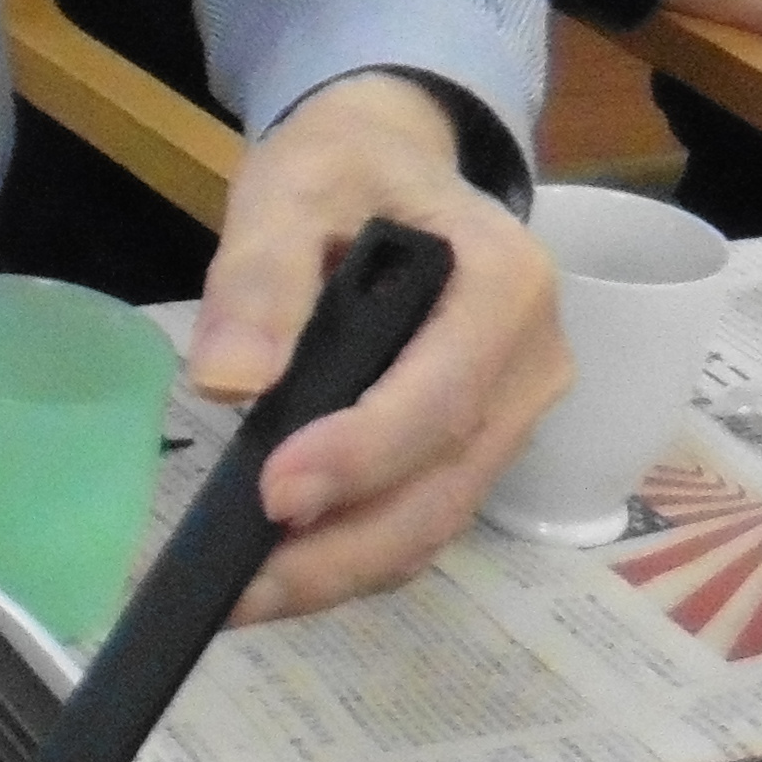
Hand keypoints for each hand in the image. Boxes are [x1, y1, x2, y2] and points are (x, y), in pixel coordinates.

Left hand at [187, 73, 566, 621]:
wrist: (391, 163)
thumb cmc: (346, 168)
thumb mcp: (292, 186)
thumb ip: (260, 277)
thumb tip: (229, 383)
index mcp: (506, 283)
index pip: (442, 394)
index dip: (362, 454)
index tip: (273, 495)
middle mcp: (533, 362)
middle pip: (446, 483)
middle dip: (342, 549)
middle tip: (237, 592)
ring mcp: (515, 414)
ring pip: (436, 518)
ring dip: (341, 571)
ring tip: (239, 599)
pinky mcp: (478, 448)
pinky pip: (423, 518)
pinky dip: (352, 556)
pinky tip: (275, 575)